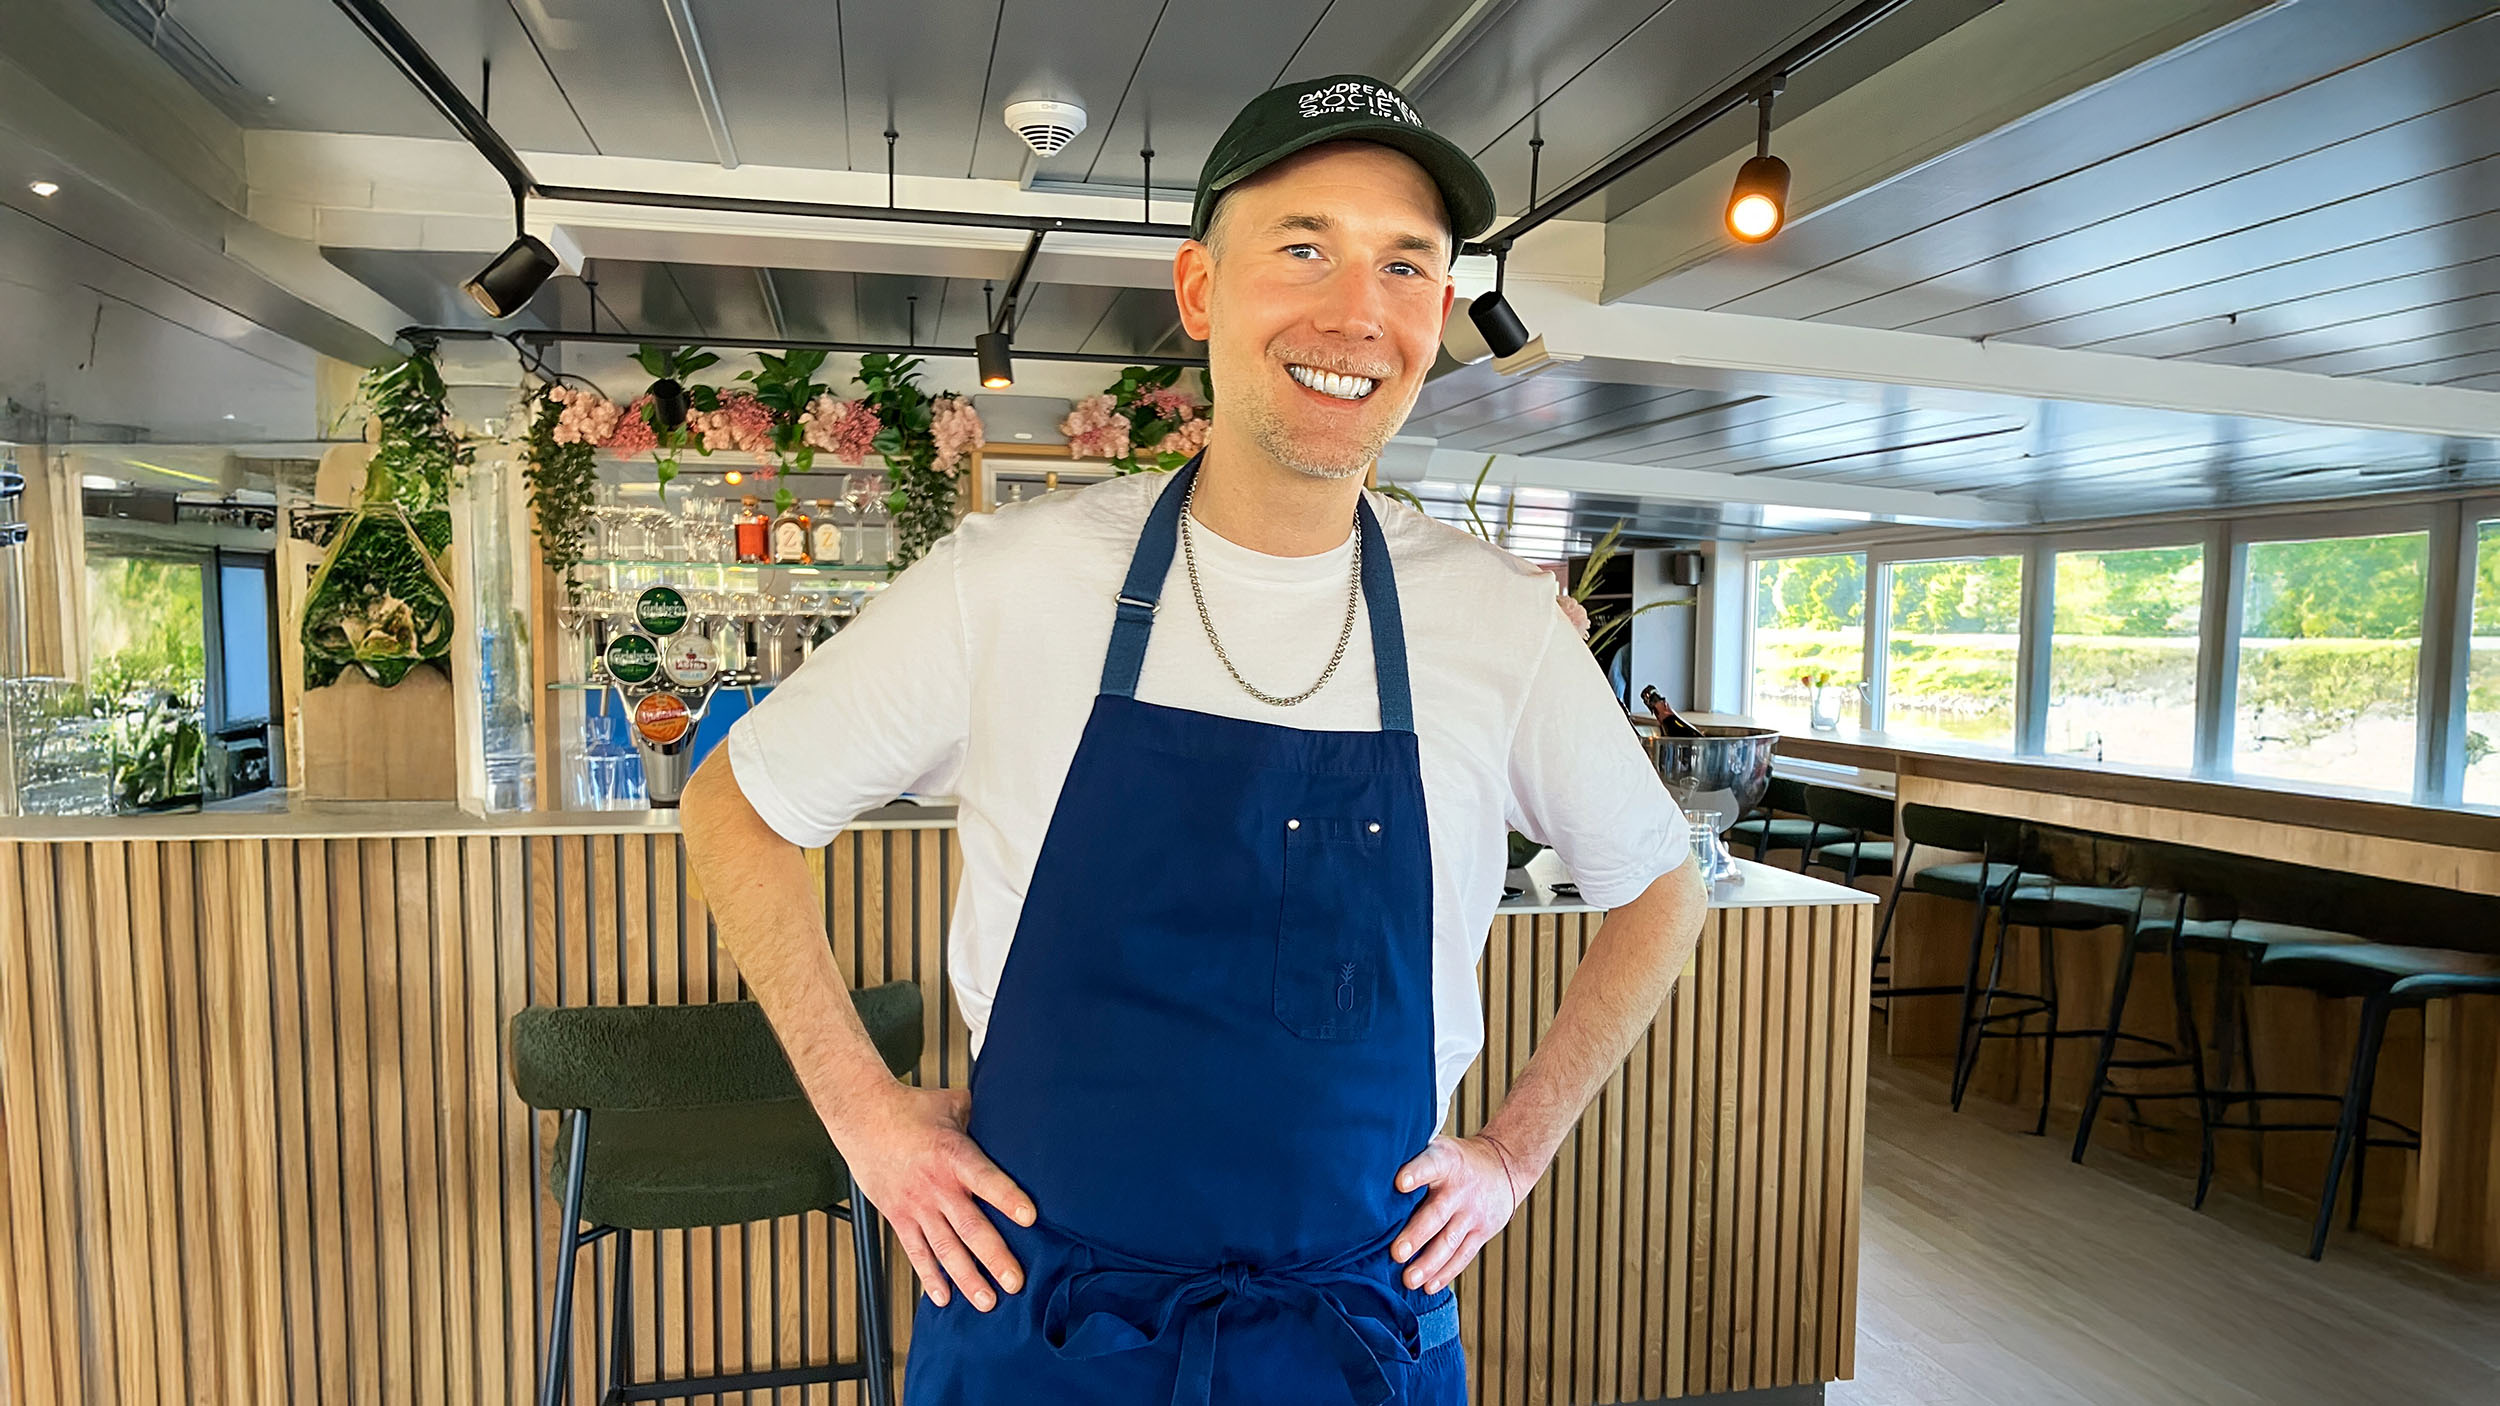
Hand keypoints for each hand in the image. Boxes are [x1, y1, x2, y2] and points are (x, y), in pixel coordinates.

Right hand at [838, 1085, 1033, 1310]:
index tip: (1029, 1217)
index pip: (985, 1178)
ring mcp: (917, 1206)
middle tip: (1015, 1282)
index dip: (1007, 1197)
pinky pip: (916, 1252)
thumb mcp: (953, 1104)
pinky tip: (943, 1297)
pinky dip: (929, 1276)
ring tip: (987, 1301)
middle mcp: (936, 1186)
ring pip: (945, 1248)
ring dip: (967, 1278)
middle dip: (994, 1257)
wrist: (861, 1118)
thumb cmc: (910, 1109)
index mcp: (953, 1155)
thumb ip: (984, 1116)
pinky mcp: (899, 1218)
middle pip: (969, 1226)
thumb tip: (1014, 1116)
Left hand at [1389, 1134, 1535, 1293]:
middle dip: (1416, 1235)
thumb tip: (1369, 1166)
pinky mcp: (1481, 1232)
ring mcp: (1472, 1213)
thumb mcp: (1439, 1147)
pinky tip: (1429, 1286)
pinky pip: (1463, 1255)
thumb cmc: (1457, 1160)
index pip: (1431, 1164)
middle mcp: (1460, 1188)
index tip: (1400, 1182)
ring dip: (1429, 1263)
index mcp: (1446, 1161)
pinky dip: (1446, 1273)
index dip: (1417, 1172)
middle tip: (1397, 1253)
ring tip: (1409, 1279)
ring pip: (1450, 1241)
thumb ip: (1412, 1156)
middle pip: (1437, 1213)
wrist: (1504, 1167)